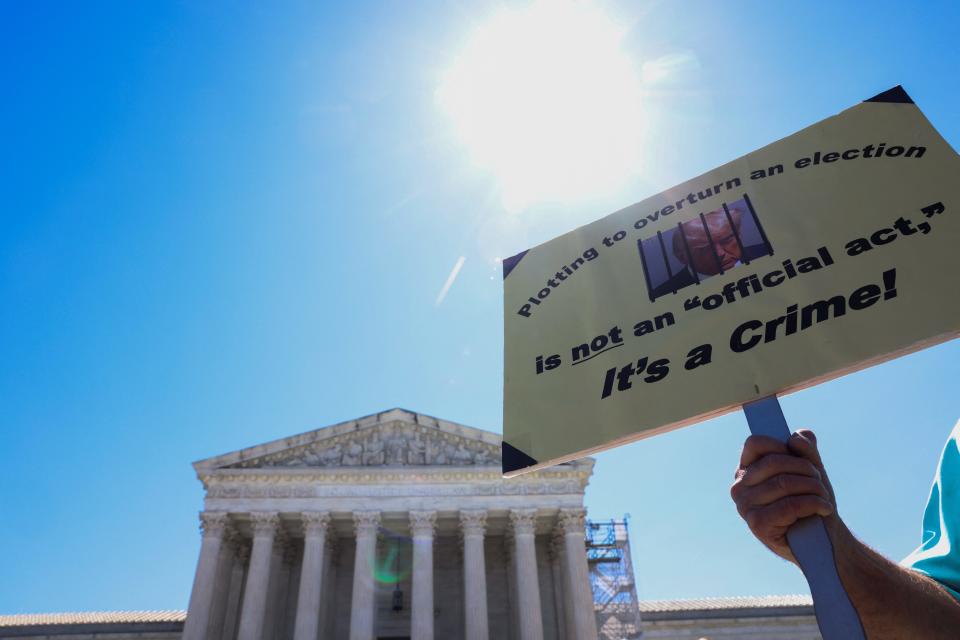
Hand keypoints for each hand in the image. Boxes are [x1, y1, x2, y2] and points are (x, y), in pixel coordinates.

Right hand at [730, 429, 836, 563]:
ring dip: (813, 488)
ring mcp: (745, 507)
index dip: (781, 445)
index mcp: (747, 471)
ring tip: (823, 497)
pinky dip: (813, 504)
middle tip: (819, 481)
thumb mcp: (811, 473)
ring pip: (784, 483)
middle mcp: (740, 487)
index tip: (800, 457)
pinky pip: (790, 505)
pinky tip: (824, 509)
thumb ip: (806, 451)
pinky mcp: (758, 525)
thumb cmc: (811, 503)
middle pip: (774, 462)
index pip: (755, 443)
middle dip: (806, 469)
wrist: (822, 542)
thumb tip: (797, 437)